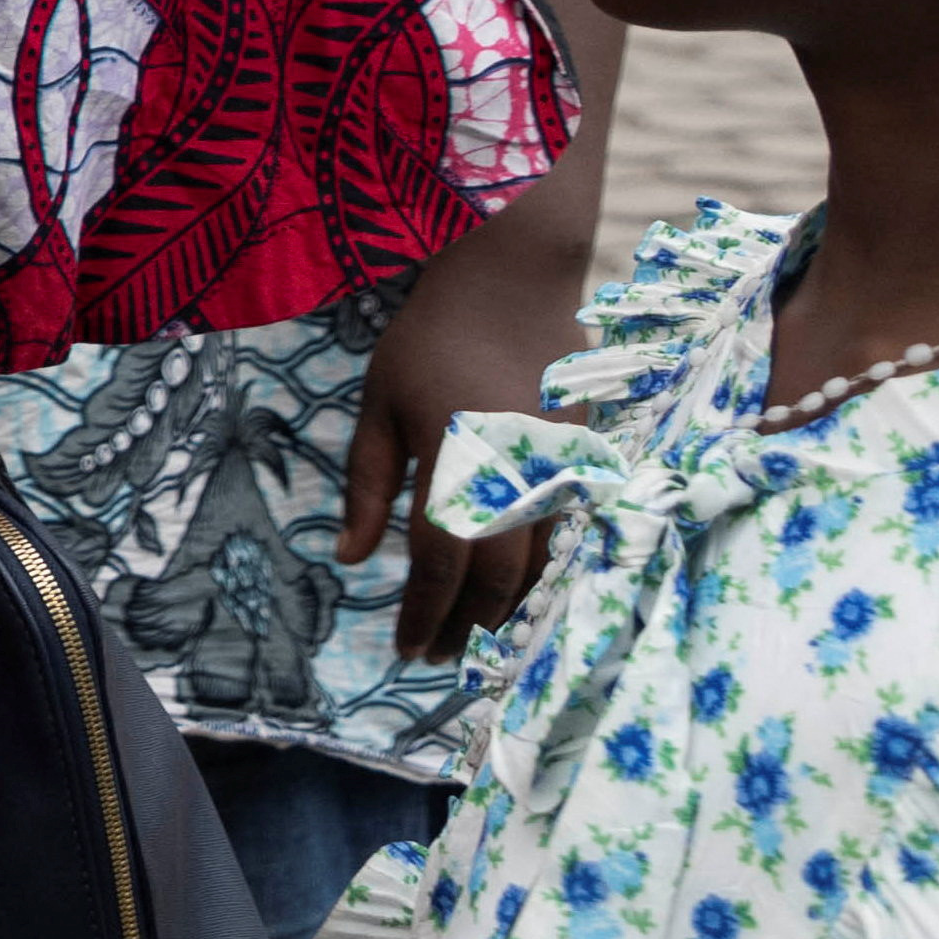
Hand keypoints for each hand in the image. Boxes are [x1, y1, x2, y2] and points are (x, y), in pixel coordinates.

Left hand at [353, 230, 587, 657]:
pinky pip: (567, 539)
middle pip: (494, 580)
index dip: (422, 614)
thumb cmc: (428, 343)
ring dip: (503, 612)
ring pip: (538, 567)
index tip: (402, 649)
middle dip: (462, 627)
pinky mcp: (586, 463)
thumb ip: (368, 488)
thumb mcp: (378, 409)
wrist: (509, 284)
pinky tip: (515, 597)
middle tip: (433, 655)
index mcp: (454, 463)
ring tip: (468, 638)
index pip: (440, 565)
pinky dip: (539, 577)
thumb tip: (352, 559)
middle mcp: (514, 475)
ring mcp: (559, 470)